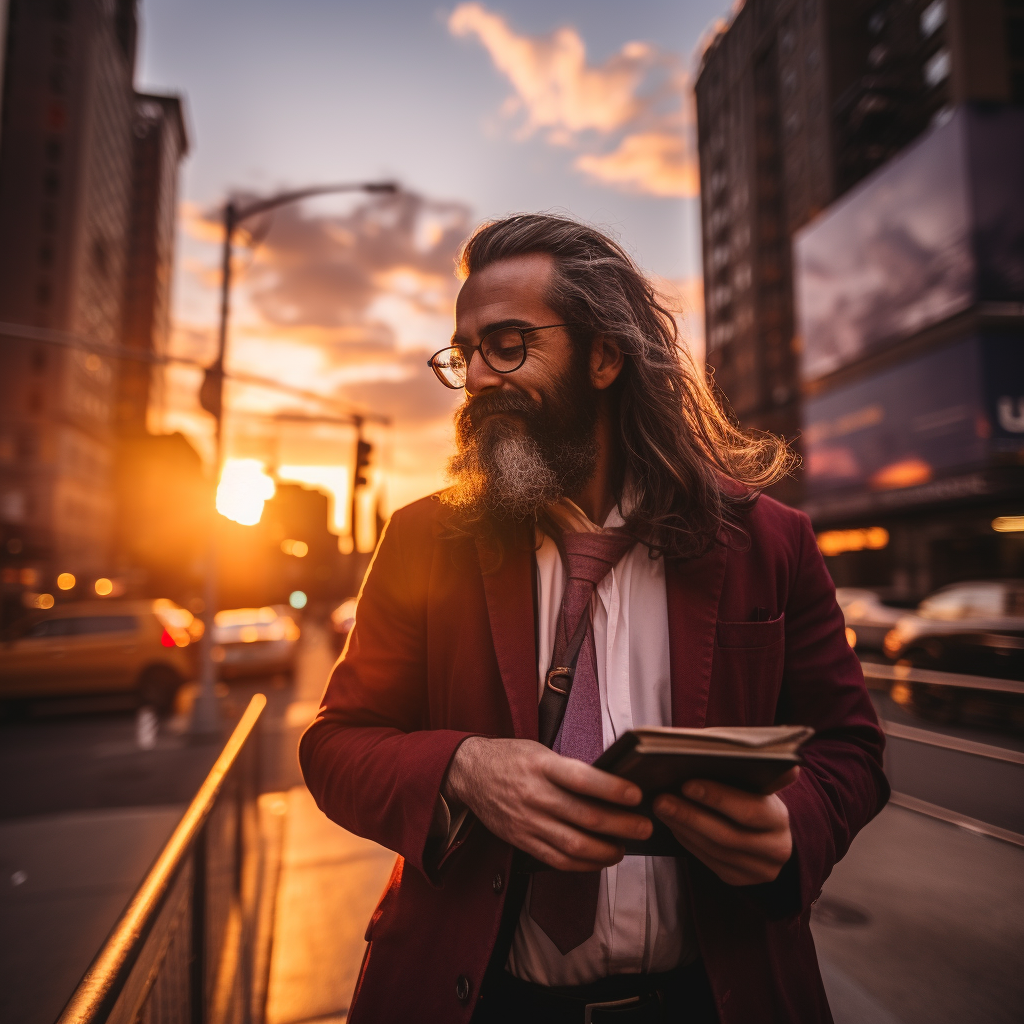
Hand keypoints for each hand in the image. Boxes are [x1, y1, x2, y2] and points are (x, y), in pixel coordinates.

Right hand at [443, 736, 652, 870]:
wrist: (469, 773)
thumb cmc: (511, 758)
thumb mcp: (540, 752)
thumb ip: (570, 769)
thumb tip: (611, 786)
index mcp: (541, 766)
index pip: (582, 779)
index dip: (612, 789)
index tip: (637, 794)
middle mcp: (534, 795)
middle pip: (585, 817)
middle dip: (621, 825)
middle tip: (645, 827)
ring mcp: (527, 821)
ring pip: (574, 845)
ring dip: (605, 851)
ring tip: (624, 847)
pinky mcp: (522, 841)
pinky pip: (557, 859)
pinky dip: (583, 864)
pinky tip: (599, 859)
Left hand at [653, 767, 798, 886]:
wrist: (768, 832)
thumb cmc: (754, 795)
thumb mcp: (756, 781)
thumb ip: (748, 766)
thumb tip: (723, 747)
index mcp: (780, 818)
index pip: (750, 811)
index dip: (718, 798)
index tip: (687, 784)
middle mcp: (775, 848)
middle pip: (727, 835)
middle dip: (690, 816)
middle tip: (661, 799)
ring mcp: (758, 870)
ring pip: (714, 851)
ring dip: (683, 828)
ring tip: (660, 809)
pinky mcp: (739, 879)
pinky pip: (708, 861)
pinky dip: (687, 841)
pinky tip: (672, 824)